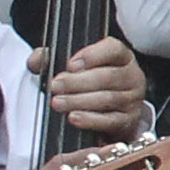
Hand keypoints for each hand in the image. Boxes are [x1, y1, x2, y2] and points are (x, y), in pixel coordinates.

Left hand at [33, 34, 147, 137]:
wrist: (111, 114)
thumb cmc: (93, 85)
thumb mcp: (76, 68)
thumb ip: (54, 59)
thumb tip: (36, 59)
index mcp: (121, 57)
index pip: (113, 49)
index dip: (92, 55)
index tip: (70, 64)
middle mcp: (132, 76)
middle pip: (107, 76)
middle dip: (78, 82)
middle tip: (56, 85)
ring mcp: (133, 99)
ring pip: (107, 98)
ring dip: (79, 101)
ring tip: (57, 103)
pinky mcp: (129, 120)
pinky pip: (110, 120)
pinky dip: (90, 120)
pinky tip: (74, 117)